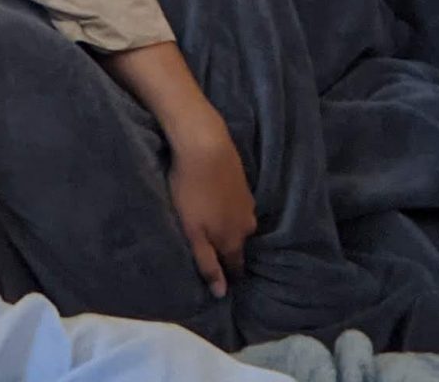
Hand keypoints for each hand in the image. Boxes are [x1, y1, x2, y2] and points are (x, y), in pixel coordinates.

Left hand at [163, 113, 255, 298]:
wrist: (205, 144)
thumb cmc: (191, 191)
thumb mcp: (193, 233)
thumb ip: (207, 263)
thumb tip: (222, 294)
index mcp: (233, 239)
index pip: (236, 266)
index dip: (229, 275)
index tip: (224, 281)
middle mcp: (246, 223)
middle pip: (239, 245)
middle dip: (230, 251)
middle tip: (216, 252)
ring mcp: (247, 200)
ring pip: (240, 223)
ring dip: (229, 227)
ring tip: (215, 227)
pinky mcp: (243, 181)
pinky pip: (237, 204)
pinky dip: (229, 208)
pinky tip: (218, 202)